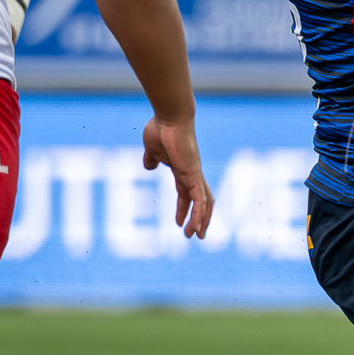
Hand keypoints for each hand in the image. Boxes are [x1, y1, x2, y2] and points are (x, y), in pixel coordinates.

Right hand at [142, 114, 212, 238]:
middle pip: (201, 201)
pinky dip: (200, 213)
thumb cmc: (161, 129)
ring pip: (204, 203)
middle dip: (199, 219)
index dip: (184, 209)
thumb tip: (149, 166)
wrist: (170, 118)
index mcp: (182, 170)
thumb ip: (152, 159)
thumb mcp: (152, 149)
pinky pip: (200, 198)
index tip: (178, 222)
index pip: (186, 194)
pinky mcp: (193, 174)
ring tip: (197, 236)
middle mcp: (192, 174)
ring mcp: (195, 175)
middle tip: (196, 235)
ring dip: (201, 221)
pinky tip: (198, 225)